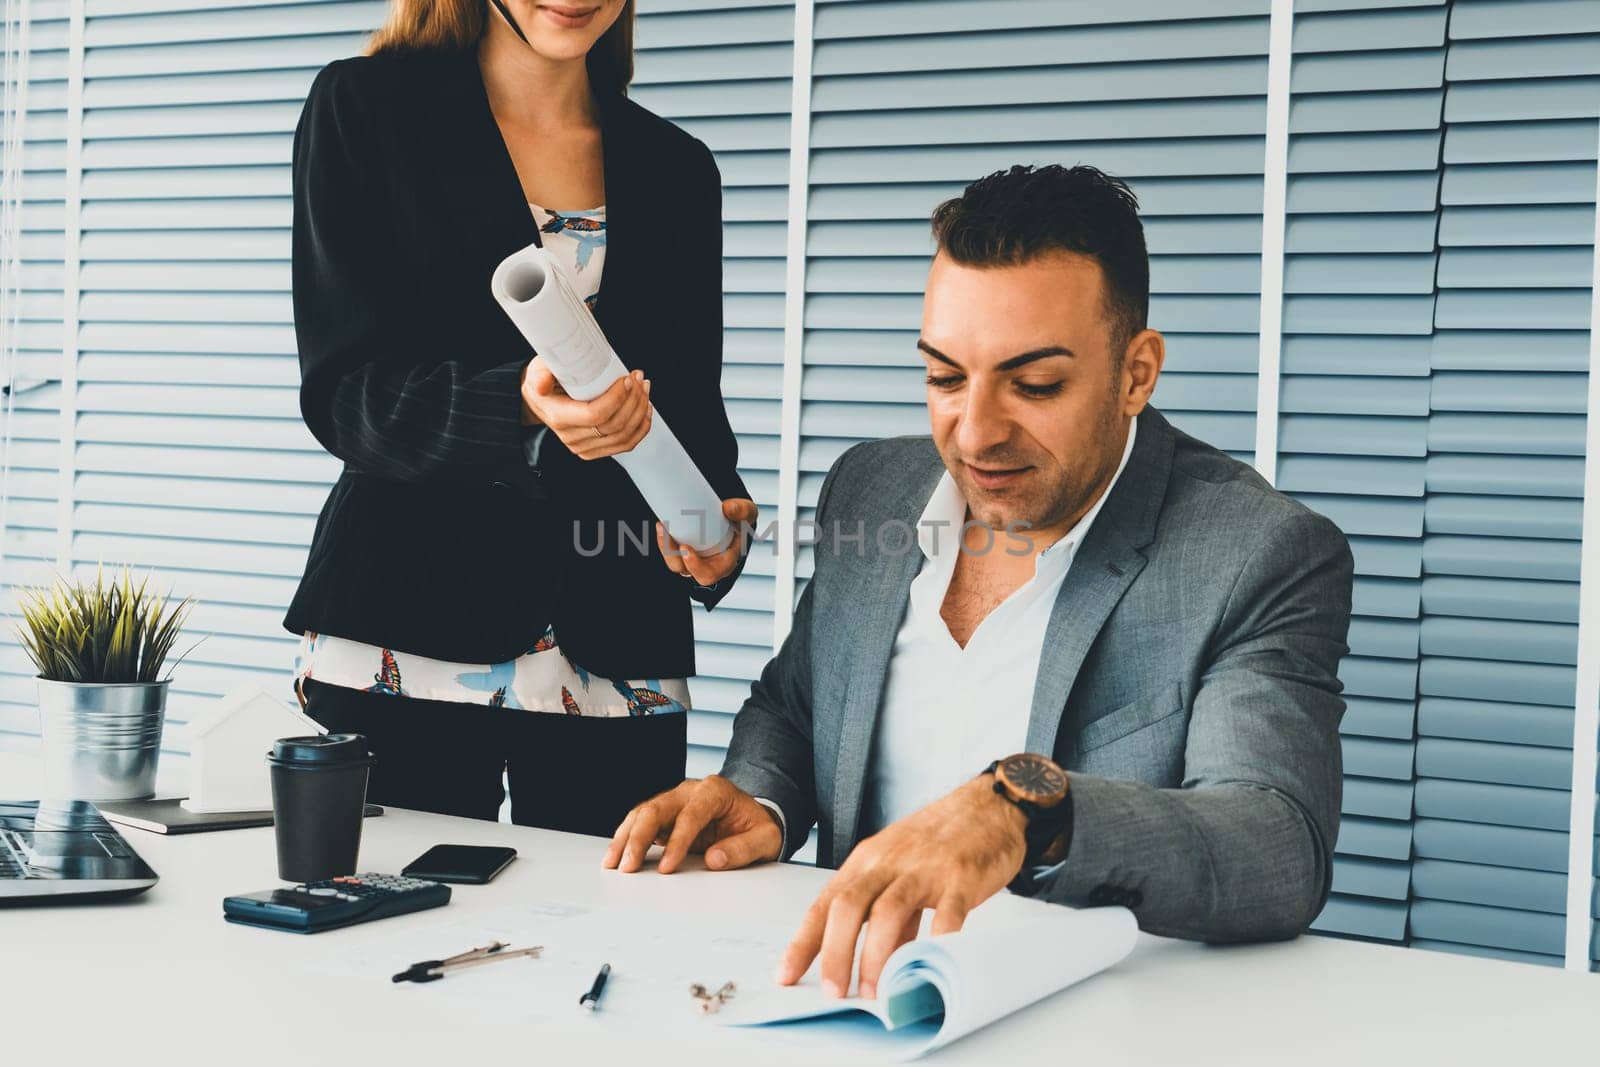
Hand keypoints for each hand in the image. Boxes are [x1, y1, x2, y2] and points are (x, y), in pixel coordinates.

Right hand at [521, 357, 651, 460]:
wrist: (540, 401)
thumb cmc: (543, 382)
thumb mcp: (537, 372)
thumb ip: (540, 374)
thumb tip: (541, 382)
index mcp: (559, 418)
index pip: (595, 414)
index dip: (617, 398)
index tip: (626, 379)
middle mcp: (572, 437)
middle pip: (615, 425)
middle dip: (633, 399)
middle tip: (638, 378)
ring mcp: (585, 447)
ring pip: (624, 435)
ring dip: (640, 411)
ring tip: (643, 388)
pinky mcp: (596, 449)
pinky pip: (626, 444)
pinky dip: (641, 426)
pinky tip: (645, 408)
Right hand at [602, 774, 781, 874]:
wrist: (751, 819)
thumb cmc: (757, 827)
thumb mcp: (765, 839)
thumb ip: (743, 848)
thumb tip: (714, 859)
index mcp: (715, 791)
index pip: (691, 814)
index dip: (677, 841)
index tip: (667, 867)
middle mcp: (690, 791)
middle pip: (657, 808)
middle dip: (639, 838)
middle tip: (628, 867)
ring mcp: (674, 801)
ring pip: (642, 813)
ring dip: (625, 838)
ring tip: (613, 863)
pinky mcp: (665, 815)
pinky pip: (640, 822)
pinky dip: (627, 838)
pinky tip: (617, 855)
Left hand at [657, 497, 757, 585]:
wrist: (730, 515)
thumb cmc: (740, 520)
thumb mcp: (748, 514)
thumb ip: (743, 510)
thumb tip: (728, 508)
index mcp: (724, 563)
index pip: (708, 574)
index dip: (695, 566)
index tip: (686, 549)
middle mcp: (706, 565)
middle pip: (686, 570)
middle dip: (674, 558)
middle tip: (669, 540)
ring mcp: (693, 558)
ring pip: (674, 562)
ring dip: (665, 547)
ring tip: (663, 528)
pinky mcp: (683, 549)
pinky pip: (670, 551)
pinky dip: (664, 540)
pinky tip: (661, 525)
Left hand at [778, 775, 1027, 999]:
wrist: (988, 806)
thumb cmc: (939, 841)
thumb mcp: (900, 870)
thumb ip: (885, 915)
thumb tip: (874, 966)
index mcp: (867, 860)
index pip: (825, 903)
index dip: (803, 941)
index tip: (785, 975)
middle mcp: (890, 861)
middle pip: (849, 905)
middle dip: (835, 952)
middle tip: (832, 992)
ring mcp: (925, 868)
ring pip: (888, 911)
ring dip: (876, 956)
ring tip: (875, 993)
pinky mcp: (961, 876)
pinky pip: (946, 913)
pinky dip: (935, 942)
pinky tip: (929, 967)